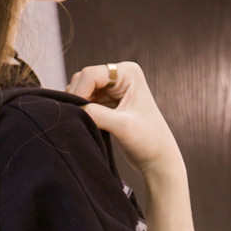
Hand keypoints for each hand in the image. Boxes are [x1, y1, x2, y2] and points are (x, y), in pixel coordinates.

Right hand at [66, 61, 182, 174]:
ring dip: (78, 106)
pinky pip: (85, 102)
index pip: (90, 74)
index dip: (79, 92)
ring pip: (82, 91)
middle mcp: (120, 76)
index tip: (76, 114)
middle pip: (84, 80)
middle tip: (78, 120)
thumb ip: (96, 114)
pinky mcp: (108, 103)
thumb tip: (73, 108)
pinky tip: (86, 124)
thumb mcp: (122, 126)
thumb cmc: (147, 141)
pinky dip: (81, 112)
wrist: (157, 158)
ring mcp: (113, 89)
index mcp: (128, 72)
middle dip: (77, 98)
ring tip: (84, 123)